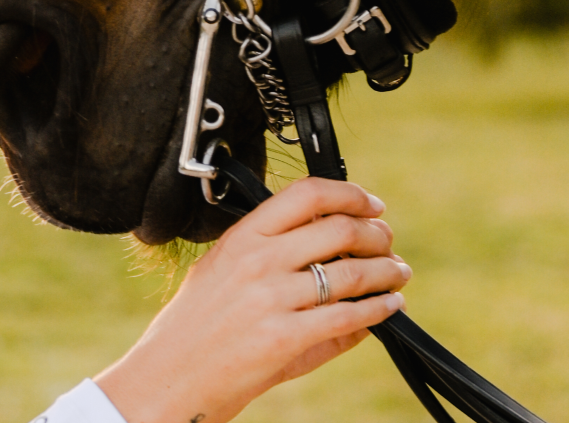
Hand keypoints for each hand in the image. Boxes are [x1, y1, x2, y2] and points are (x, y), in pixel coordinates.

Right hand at [94, 177, 408, 422]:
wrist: (170, 375)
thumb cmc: (195, 324)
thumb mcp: (223, 268)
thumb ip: (271, 252)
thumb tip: (330, 249)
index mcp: (243, 235)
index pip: (307, 194)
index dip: (349, 194)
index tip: (370, 204)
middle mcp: (259, 260)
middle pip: (339, 229)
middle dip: (376, 234)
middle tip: (388, 241)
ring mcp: (272, 299)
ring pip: (351, 273)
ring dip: (386, 272)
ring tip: (398, 273)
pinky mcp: (285, 339)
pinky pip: (348, 318)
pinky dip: (378, 310)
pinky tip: (388, 307)